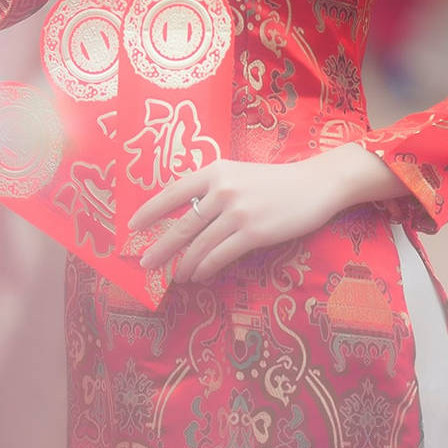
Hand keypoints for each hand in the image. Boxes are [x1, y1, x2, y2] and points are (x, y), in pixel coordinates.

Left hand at [127, 156, 346, 285]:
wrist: (314, 184)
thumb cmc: (275, 182)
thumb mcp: (239, 175)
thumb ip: (214, 190)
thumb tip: (185, 217)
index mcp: (215, 171)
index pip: (173, 192)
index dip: (150, 212)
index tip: (133, 227)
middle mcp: (222, 189)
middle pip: (181, 225)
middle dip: (159, 248)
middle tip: (144, 264)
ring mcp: (237, 211)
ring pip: (199, 245)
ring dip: (183, 265)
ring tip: (175, 276)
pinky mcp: (253, 232)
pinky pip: (220, 256)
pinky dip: (205, 268)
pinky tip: (198, 275)